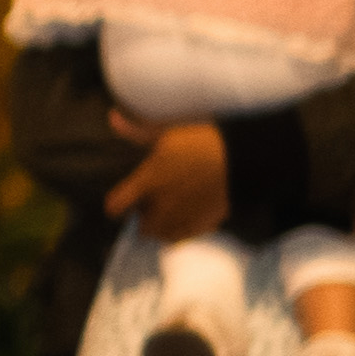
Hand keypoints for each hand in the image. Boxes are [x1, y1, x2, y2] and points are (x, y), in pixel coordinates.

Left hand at [106, 115, 230, 243]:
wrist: (242, 159)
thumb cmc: (203, 143)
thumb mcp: (168, 133)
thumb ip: (137, 131)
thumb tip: (112, 117)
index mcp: (147, 182)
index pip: (116, 206)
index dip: (116, 205)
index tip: (124, 200)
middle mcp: (161, 205)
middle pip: (140, 225)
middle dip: (144, 216)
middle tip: (153, 203)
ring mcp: (181, 218)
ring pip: (160, 234)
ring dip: (160, 226)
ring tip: (170, 210)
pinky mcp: (201, 226)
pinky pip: (180, 238)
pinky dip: (179, 231)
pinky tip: (186, 216)